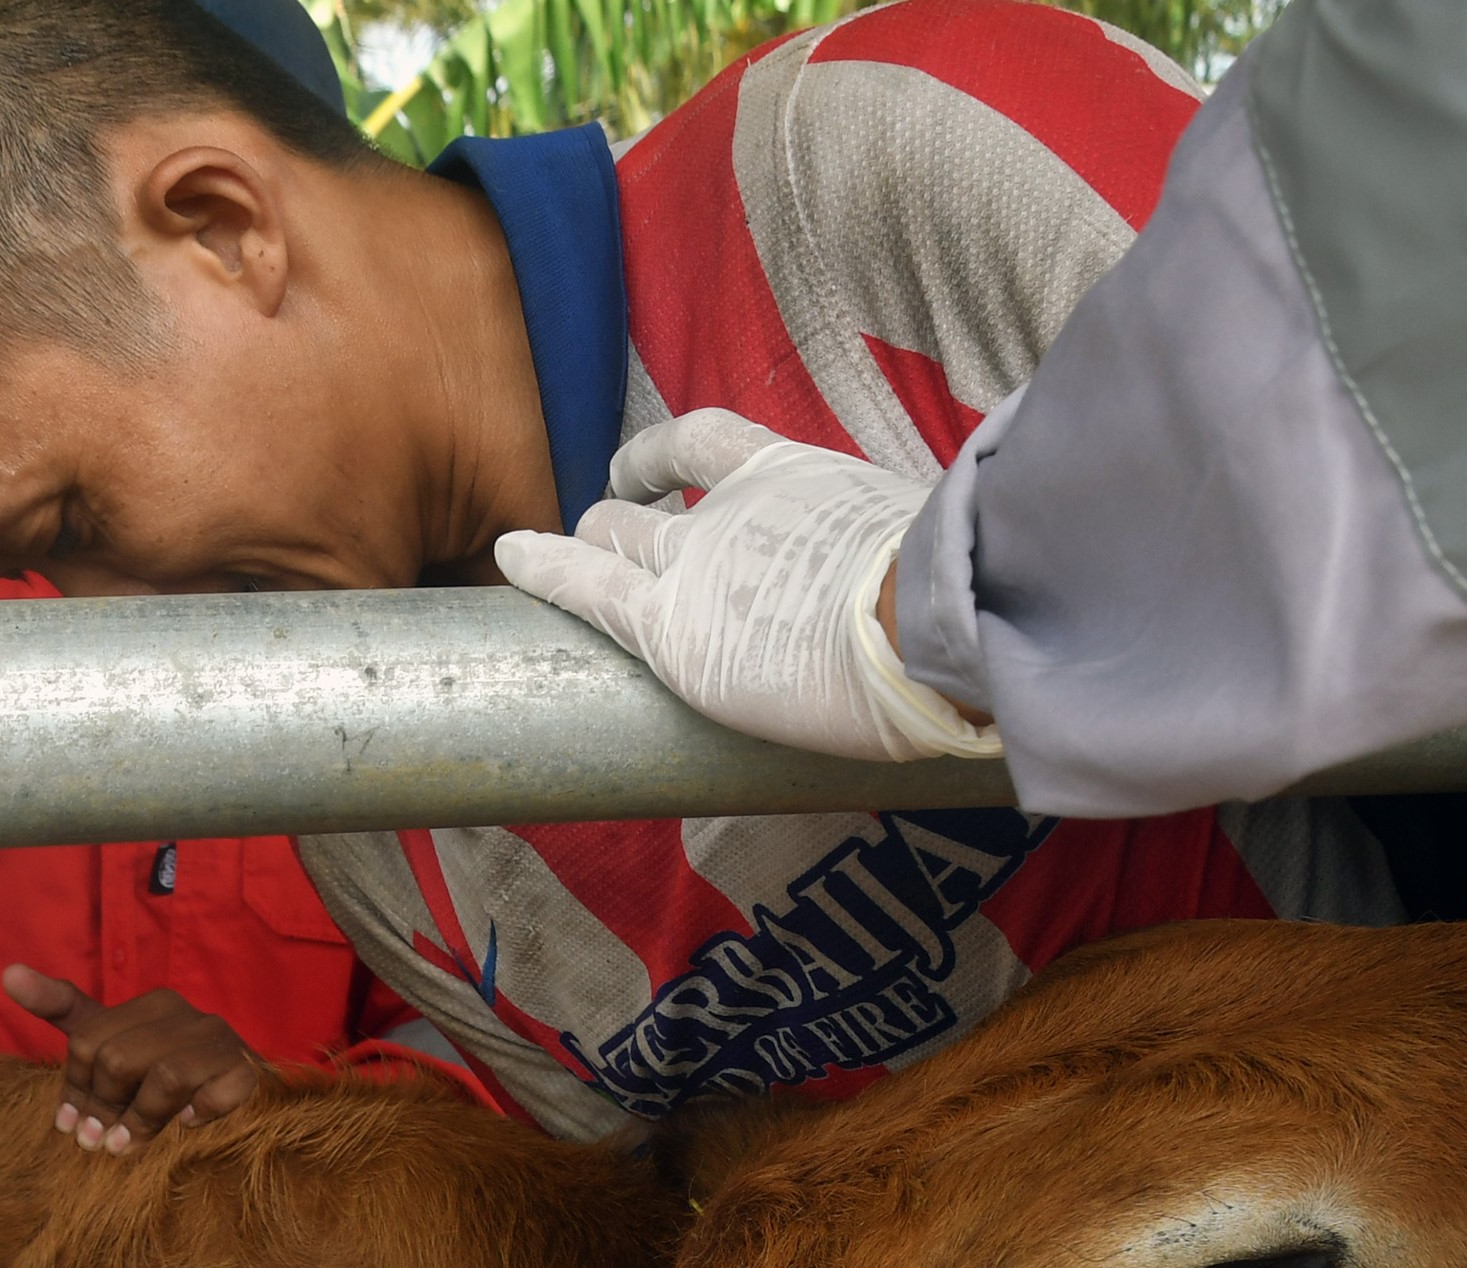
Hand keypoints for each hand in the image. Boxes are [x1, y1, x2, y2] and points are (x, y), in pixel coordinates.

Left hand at [3, 965, 266, 1154]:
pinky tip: (189, 1124)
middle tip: (99, 1144)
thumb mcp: (113, 1039)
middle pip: (119, 1060)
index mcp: (149, 1005)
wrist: (250, 1092)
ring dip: (141, 1120)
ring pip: (164, 1078)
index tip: (69, 1126)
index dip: (73, 1088)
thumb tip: (7, 974)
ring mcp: (218, 1040)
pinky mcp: (245, 1070)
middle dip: (103, 1107)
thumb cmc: (168, 1070)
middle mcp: (183, 1013)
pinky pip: (214, 1095)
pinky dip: (199, 1115)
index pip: (88, 1041)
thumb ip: (64, 1009)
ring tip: (127, 1146)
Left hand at [494, 408, 999, 763]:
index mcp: (798, 475)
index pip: (713, 442)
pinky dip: (541, 566)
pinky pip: (584, 585)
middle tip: (609, 536)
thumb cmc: (956, 597)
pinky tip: (509, 557)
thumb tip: (957, 574)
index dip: (669, 454)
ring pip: (613, 540)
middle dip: (623, 516)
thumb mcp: (934, 539)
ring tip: (559, 560)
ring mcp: (696, 564)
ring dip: (586, 549)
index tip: (650, 469)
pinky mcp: (668, 626)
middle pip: (651, 500)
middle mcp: (734, 509)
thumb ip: (906, 546)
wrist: (930, 625)